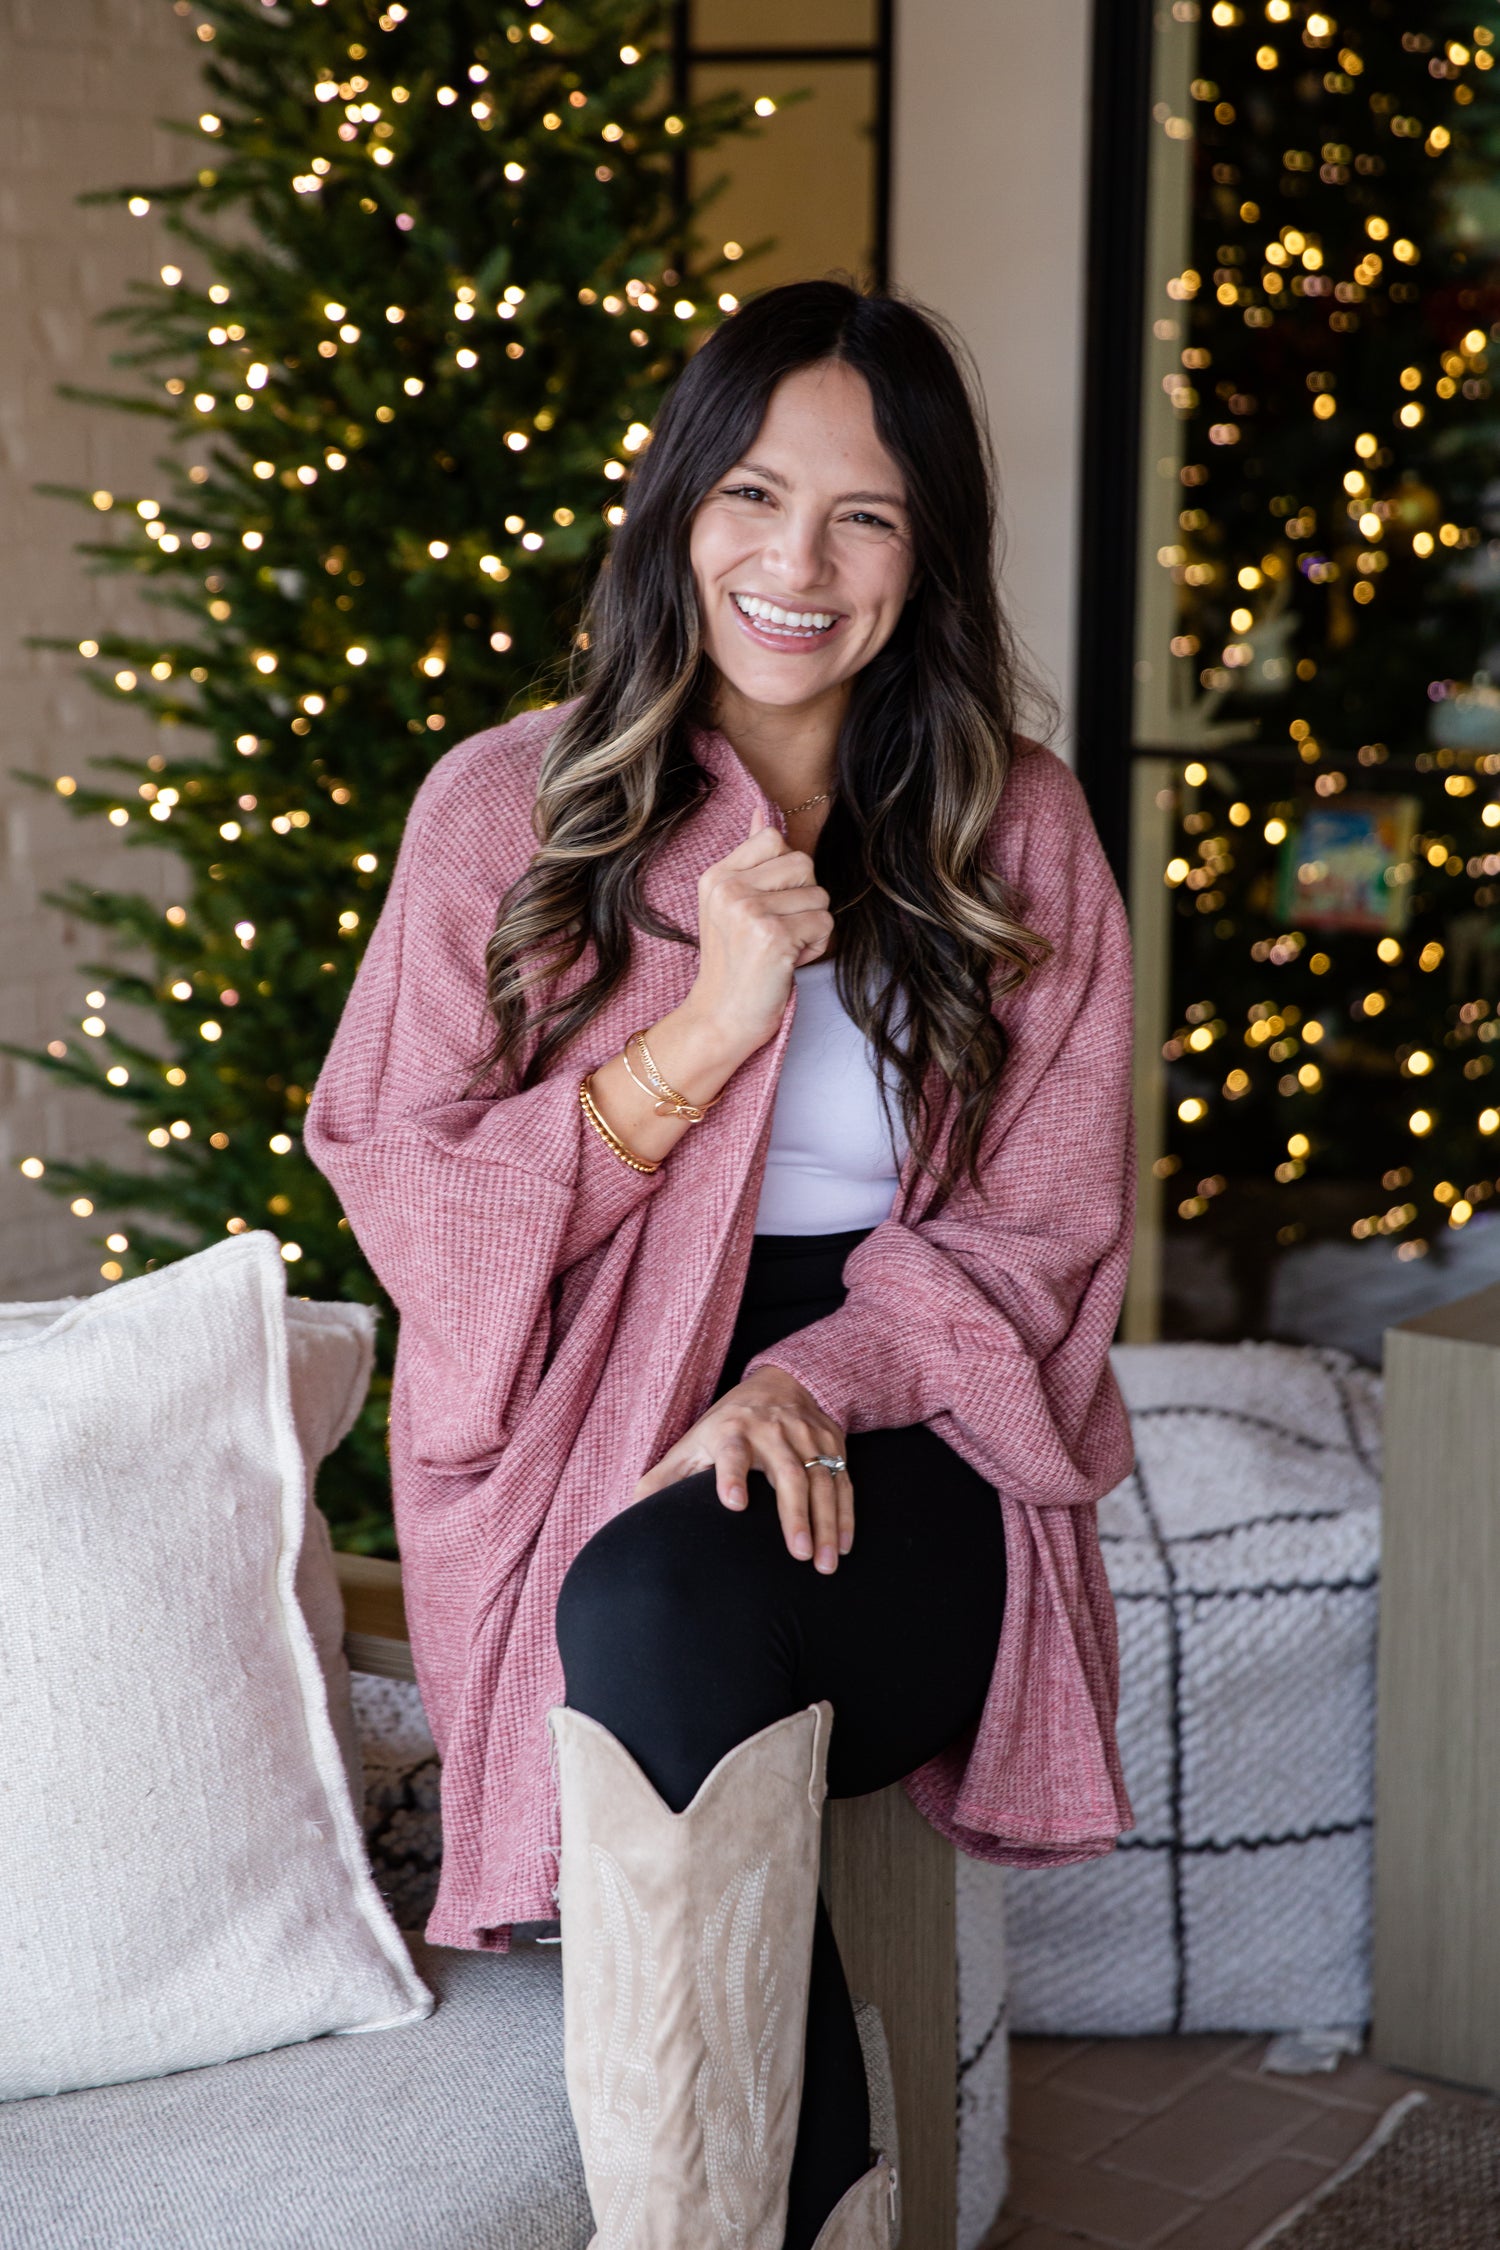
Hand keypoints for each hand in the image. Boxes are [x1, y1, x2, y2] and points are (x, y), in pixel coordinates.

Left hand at [633, 1364, 853, 1573]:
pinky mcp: (833, 1442)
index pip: (732, 1451)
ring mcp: (807, 1435)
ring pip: (822, 1480)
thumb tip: (630, 1512)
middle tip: (799, 1555)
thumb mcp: (693, 1442)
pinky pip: (844, 1481)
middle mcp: (773, 1430)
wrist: (783, 1381)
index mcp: (732, 1430)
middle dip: (795, 1515)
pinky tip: (844, 1546)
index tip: (734, 1503)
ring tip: (825, 1564)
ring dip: (826, 1523)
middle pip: (788, 1473)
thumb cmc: (727, 1424)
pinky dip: (846, 1515)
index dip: (733, 1474)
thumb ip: (664, 1478)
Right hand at [679, 808, 832, 1064]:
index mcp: (717, 876)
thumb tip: (761, 809)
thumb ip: (749, 857)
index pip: (774, 838)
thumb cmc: (734, 964)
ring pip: (819, 896)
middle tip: (777, 930)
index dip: (786, 872)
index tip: (768, 904)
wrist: (720, 1019)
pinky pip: (824, 925)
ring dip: (811, 927)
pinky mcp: (772, 936)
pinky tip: (787, 963)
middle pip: (803, 863)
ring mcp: (749, 911)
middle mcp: (729, 889)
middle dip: (803, 899)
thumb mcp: (729, 904)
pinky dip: (814, 948)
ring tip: (781, 948)